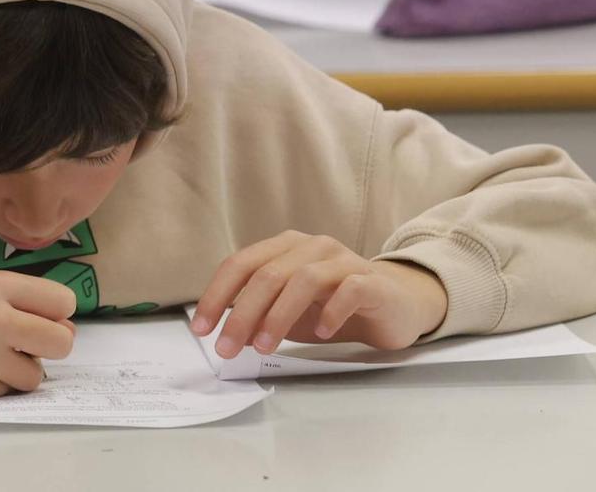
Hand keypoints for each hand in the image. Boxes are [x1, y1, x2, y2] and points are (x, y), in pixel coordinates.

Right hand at [0, 273, 76, 399]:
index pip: (61, 301)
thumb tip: (59, 325)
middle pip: (62, 341)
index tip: (40, 321)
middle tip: (24, 347)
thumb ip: (10, 301)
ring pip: (36, 375)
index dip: (56, 315)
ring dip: (18, 373)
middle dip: (49, 349)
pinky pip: (5, 393)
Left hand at [189, 231, 446, 357]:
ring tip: (264, 348)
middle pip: (266, 274)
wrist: (395, 304)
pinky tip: (322, 334)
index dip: (216, 295)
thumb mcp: (290, 313)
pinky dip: (331, 311)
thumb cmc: (334, 307)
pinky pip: (348, 290)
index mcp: (284, 248)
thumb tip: (228, 334)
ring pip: (302, 279)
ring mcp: (342, 260)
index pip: (240, 265)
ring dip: (278, 316)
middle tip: (227, 348)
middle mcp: (310, 247)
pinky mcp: (371, 280)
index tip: (201, 329)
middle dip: (242, 313)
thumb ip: (261, 316)